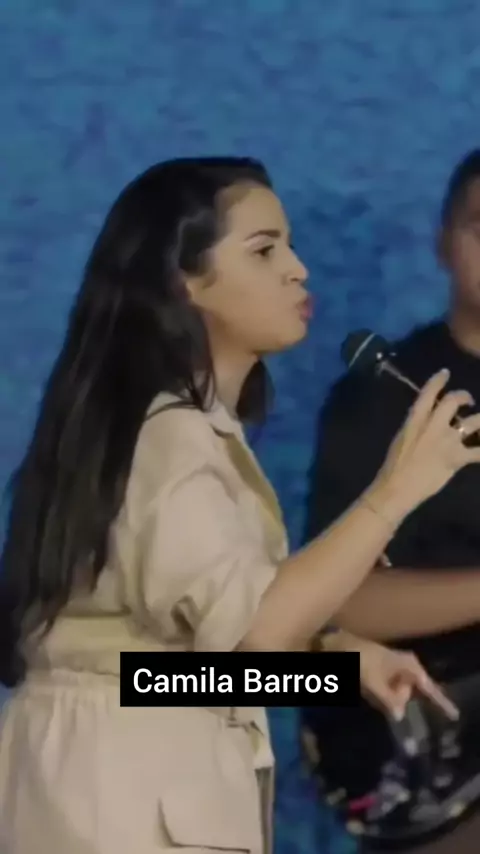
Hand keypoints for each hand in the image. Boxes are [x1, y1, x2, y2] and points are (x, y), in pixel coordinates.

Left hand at [351, 634, 458, 720]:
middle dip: (397, 699)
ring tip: (368, 685)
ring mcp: (396, 669)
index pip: (428, 686)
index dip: (439, 701)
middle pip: (409, 693)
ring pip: (397, 693)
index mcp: (409, 665)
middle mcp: (407, 666)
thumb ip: (388, 699)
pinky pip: (388, 690)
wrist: (340, 644)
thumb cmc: (359, 659)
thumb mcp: (373, 682)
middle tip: (377, 692)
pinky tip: (368, 687)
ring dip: (386, 697)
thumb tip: (400, 715)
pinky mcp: (386, 673)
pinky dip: (381, 694)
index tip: (453, 715)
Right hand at [370, 369, 479, 522]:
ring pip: (474, 422)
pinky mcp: (456, 458)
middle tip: (469, 400)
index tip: (446, 373)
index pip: (428, 393)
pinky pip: (478, 452)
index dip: (439, 380)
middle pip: (454, 401)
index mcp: (415, 420)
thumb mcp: (401, 438)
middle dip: (464, 396)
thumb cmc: (394, 466)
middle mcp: (433, 425)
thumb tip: (425, 419)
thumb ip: (415, 426)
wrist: (397, 487)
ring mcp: (447, 441)